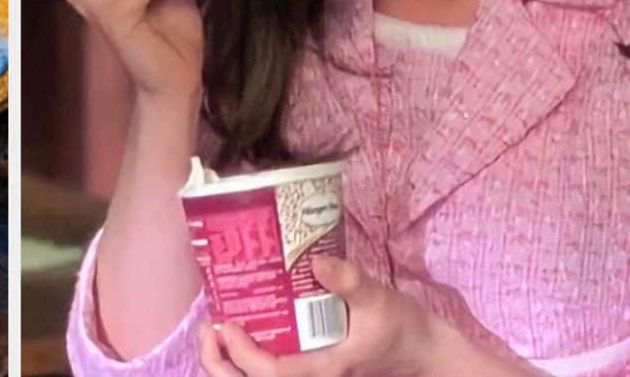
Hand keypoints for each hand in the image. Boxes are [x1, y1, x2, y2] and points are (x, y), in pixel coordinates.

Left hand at [199, 257, 441, 376]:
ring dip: (229, 361)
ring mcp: (310, 374)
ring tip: (213, 329)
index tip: (227, 325)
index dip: (243, 354)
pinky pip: (271, 369)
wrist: (423, 351)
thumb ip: (350, 282)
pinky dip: (247, 357)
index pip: (273, 373)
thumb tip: (318, 263)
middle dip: (221, 362)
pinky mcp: (309, 366)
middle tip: (206, 328)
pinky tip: (239, 329)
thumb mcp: (378, 299)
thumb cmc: (400, 326)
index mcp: (324, 370)